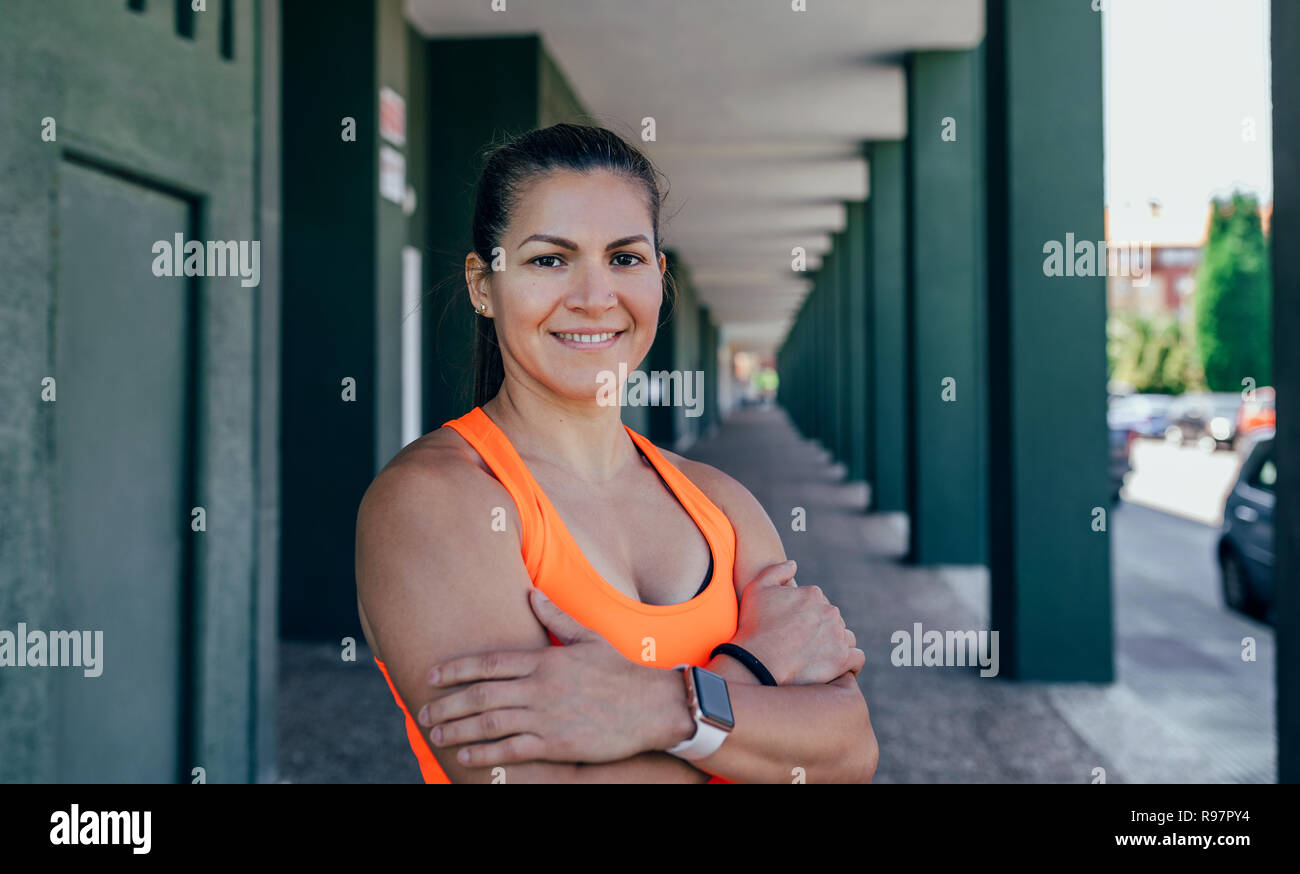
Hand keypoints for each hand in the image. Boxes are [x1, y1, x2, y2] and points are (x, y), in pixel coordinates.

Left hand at [415, 588, 683, 768]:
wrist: (652, 706)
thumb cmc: (620, 671)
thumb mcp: (588, 637)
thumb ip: (555, 616)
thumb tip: (531, 594)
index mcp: (545, 660)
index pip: (490, 663)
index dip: (457, 669)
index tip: (433, 675)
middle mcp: (540, 687)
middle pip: (481, 695)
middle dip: (448, 704)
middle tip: (423, 712)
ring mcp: (546, 716)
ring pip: (490, 723)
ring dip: (457, 730)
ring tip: (436, 734)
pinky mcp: (557, 743)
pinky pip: (511, 750)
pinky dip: (485, 754)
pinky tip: (466, 757)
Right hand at [730, 560, 864, 685]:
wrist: (758, 661)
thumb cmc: (755, 626)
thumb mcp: (757, 588)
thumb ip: (776, 571)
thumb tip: (794, 564)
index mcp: (813, 594)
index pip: (817, 602)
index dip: (805, 615)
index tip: (794, 628)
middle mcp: (830, 612)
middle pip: (832, 620)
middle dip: (821, 629)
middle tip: (803, 645)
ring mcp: (838, 635)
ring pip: (846, 637)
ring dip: (836, 644)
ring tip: (819, 657)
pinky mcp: (843, 658)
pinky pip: (857, 658)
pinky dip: (851, 663)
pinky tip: (841, 668)